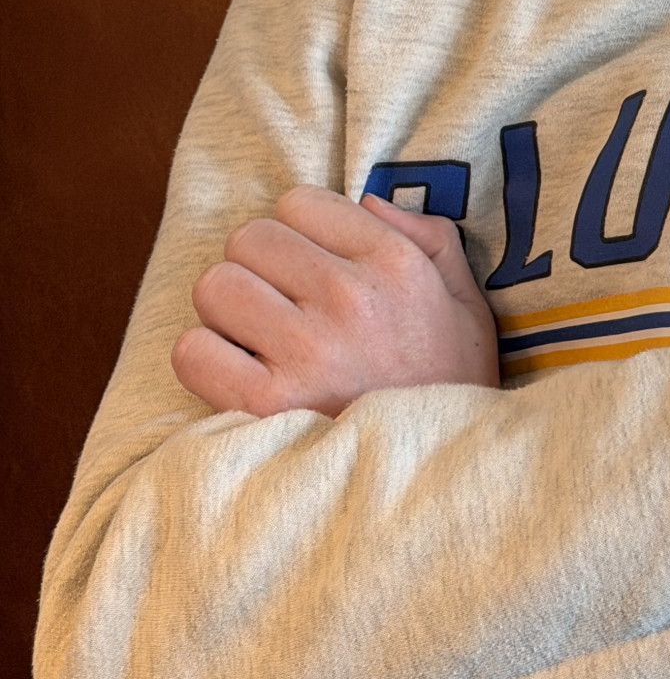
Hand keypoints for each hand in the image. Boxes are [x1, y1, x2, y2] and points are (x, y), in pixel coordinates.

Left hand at [172, 186, 500, 417]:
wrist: (447, 479)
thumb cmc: (451, 386)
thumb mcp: (467, 303)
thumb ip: (428, 237)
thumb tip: (364, 199)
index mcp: (394, 264)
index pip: (299, 202)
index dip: (299, 232)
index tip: (312, 267)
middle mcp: (348, 296)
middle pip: (248, 238)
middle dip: (259, 267)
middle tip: (281, 305)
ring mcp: (305, 350)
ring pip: (215, 286)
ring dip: (228, 312)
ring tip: (259, 340)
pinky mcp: (265, 404)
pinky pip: (193, 350)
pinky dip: (205, 360)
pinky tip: (239, 375)